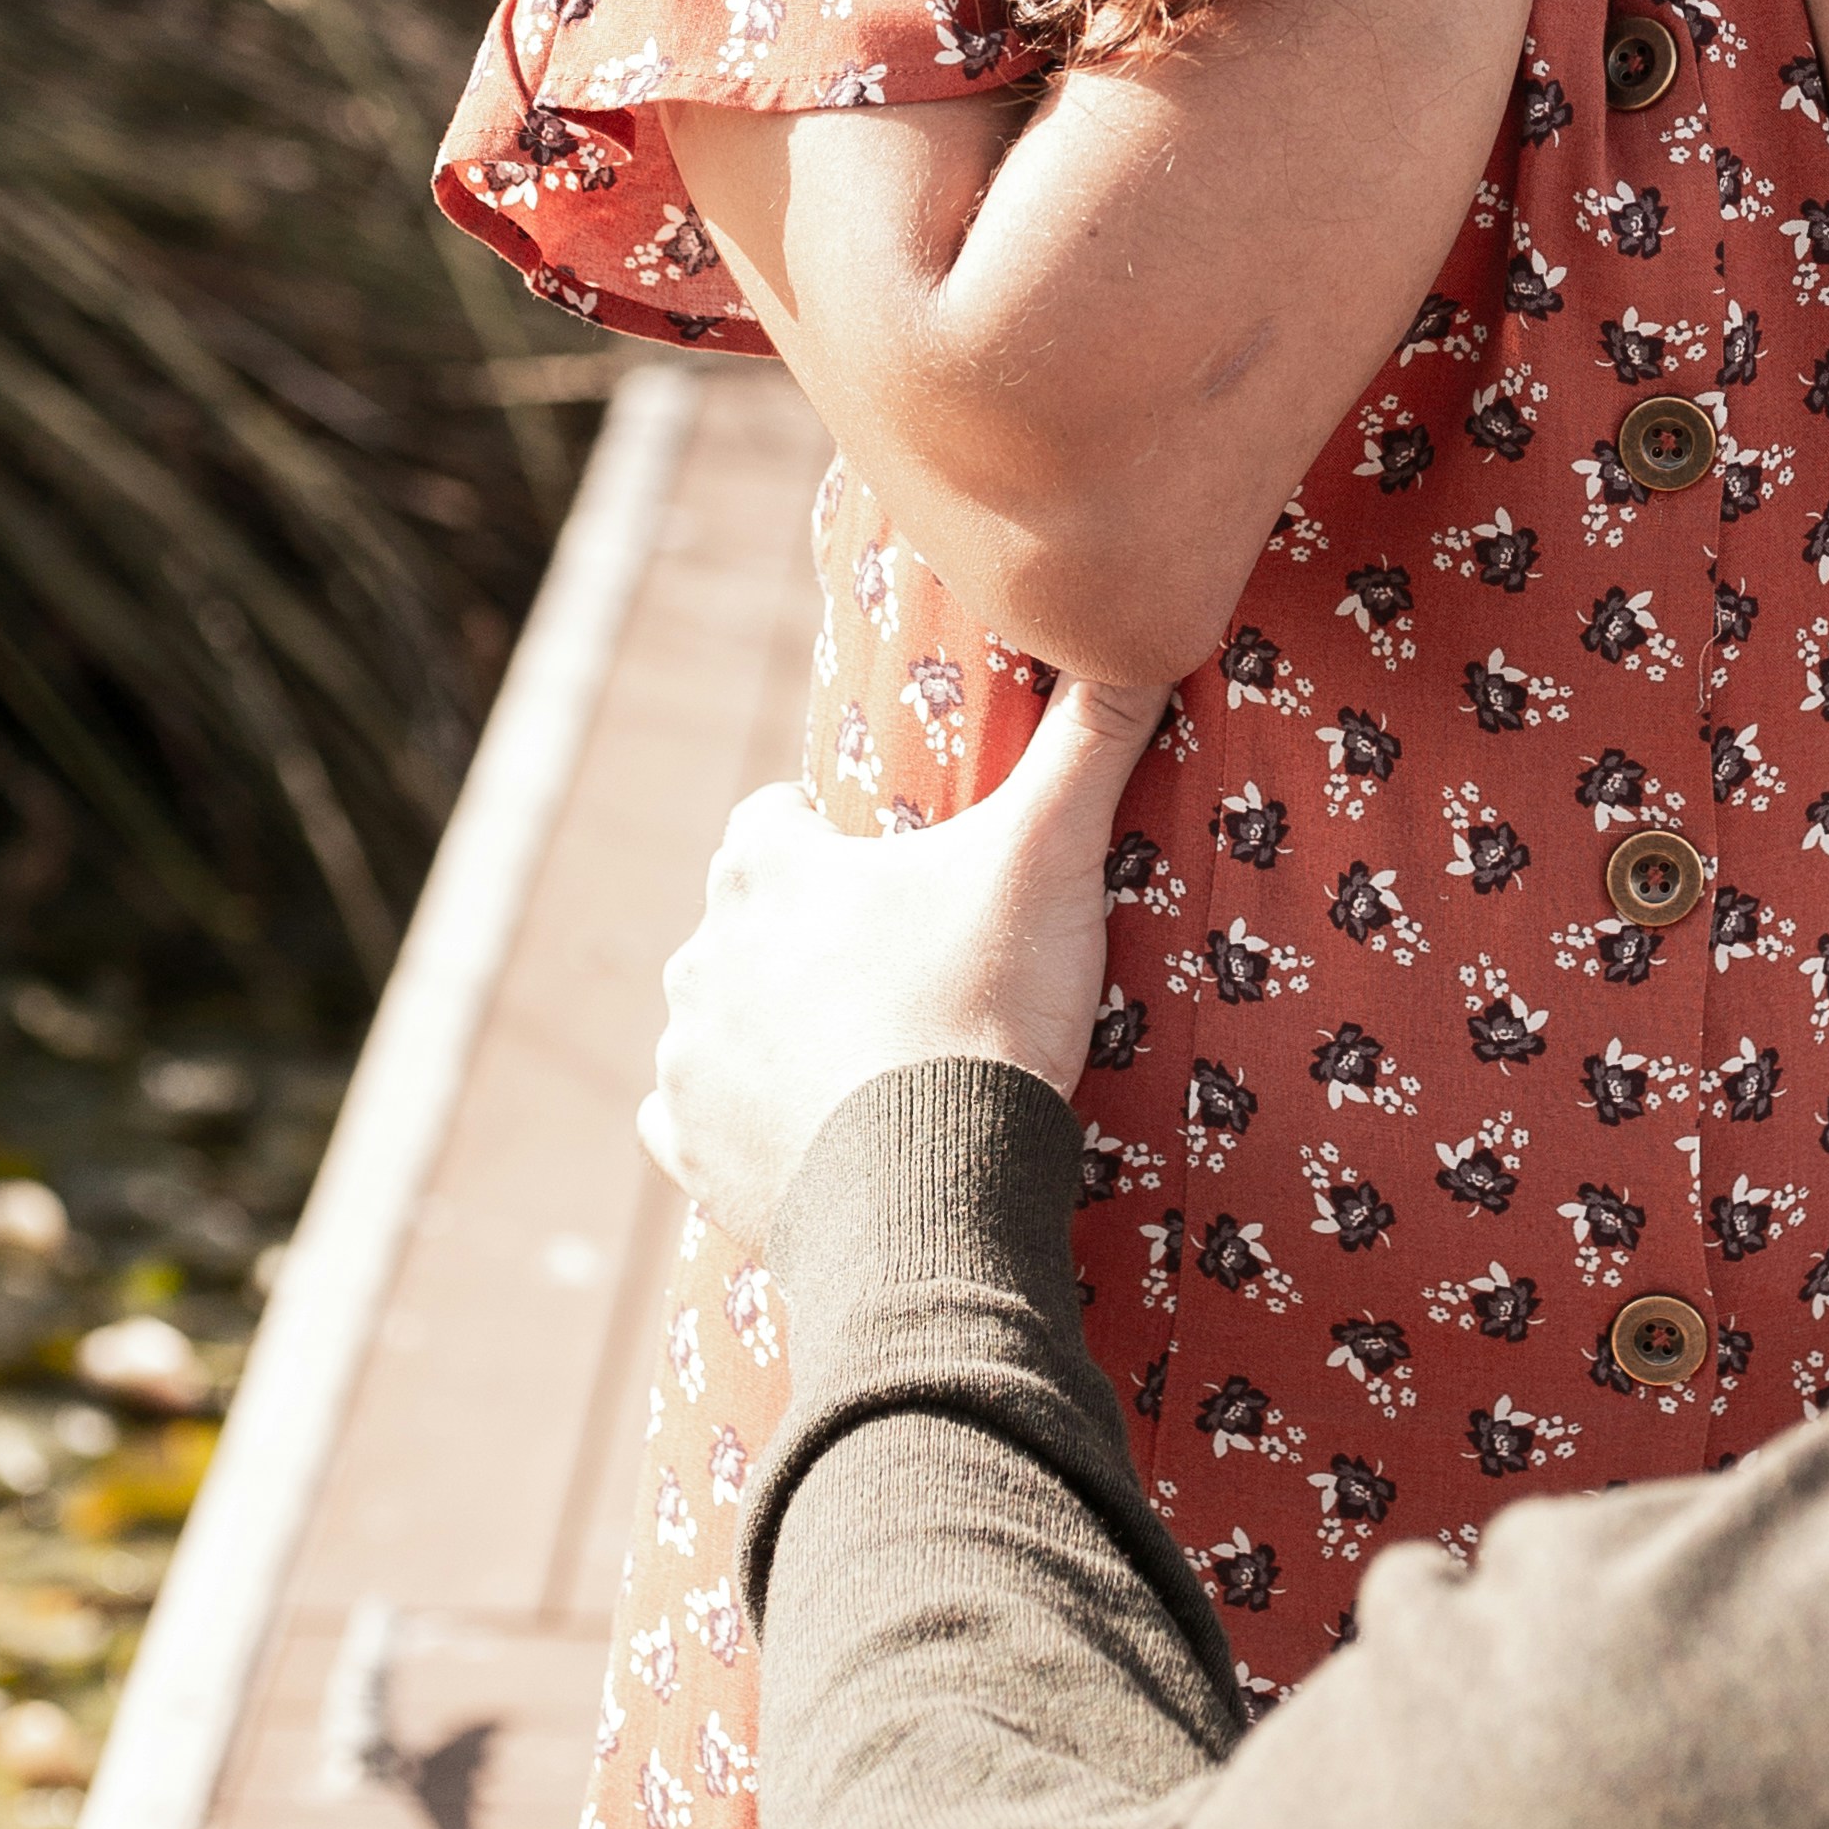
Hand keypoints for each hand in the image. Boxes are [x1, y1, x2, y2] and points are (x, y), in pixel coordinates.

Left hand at [637, 672, 1170, 1249]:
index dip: (827, 838)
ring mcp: (686, 1058)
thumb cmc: (982, 1008)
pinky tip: (809, 1131)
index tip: (888, 873)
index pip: (769, 818)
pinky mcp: (685, 1150)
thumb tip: (1143, 631)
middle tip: (898, 972)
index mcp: (766, 869)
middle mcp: (703, 953)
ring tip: (865, 1060)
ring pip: (717, 1017)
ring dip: (770, 1028)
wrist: (934, 1197)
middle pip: (745, 919)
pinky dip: (738, 1121)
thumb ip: (1090, 741)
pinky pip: (691, 1119)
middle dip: (802, 937)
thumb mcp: (1049, 858)